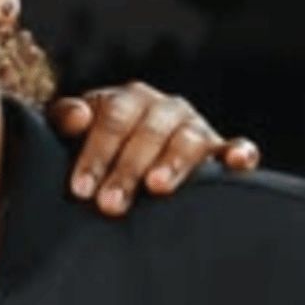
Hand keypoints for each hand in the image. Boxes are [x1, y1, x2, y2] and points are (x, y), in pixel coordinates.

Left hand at [49, 83, 259, 214]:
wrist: (129, 162)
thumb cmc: (97, 151)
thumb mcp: (72, 135)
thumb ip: (65, 122)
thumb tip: (76, 117)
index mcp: (128, 100)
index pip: (113, 119)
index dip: (96, 153)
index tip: (81, 189)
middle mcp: (165, 109)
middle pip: (149, 132)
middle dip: (128, 168)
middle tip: (109, 204)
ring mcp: (195, 128)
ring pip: (189, 139)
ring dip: (174, 162)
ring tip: (157, 187)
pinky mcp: (221, 151)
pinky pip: (236, 147)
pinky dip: (239, 152)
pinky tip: (236, 163)